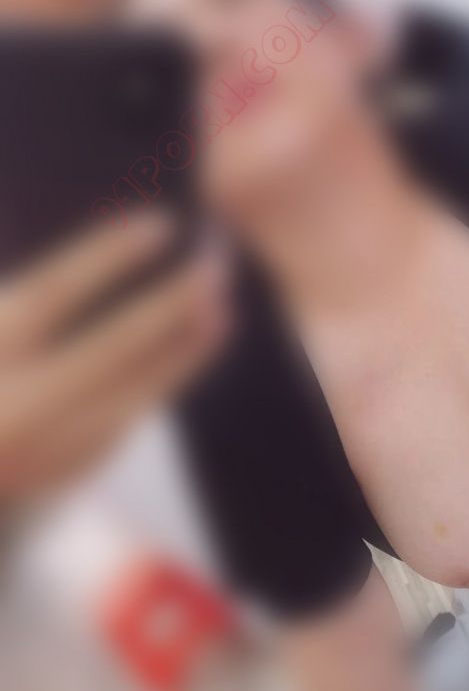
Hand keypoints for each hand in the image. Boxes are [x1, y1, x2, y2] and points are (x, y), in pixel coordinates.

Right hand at [0, 214, 227, 504]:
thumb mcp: (1, 321)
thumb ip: (44, 293)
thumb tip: (135, 235)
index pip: (56, 291)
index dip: (109, 254)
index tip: (162, 223)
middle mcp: (18, 400)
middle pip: (115, 345)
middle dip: (171, 304)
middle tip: (215, 266)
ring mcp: (48, 444)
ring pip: (139, 389)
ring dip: (188, 347)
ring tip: (223, 307)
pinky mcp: (75, 466)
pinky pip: (132, 412)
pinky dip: (167, 376)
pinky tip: (193, 346)